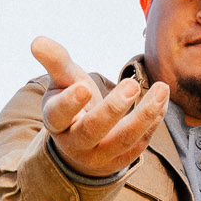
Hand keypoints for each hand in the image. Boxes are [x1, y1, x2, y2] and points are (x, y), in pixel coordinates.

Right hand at [31, 37, 169, 179]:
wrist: (83, 142)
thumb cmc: (73, 102)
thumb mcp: (63, 82)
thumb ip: (55, 61)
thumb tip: (37, 41)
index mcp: (57, 121)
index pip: (59, 114)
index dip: (71, 103)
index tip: (84, 87)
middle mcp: (76, 142)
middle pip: (93, 130)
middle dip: (113, 109)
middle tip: (131, 84)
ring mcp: (100, 155)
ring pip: (123, 140)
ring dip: (145, 115)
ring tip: (162, 88)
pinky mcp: (121, 160)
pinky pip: (140, 142)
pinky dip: (154, 121)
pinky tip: (162, 99)